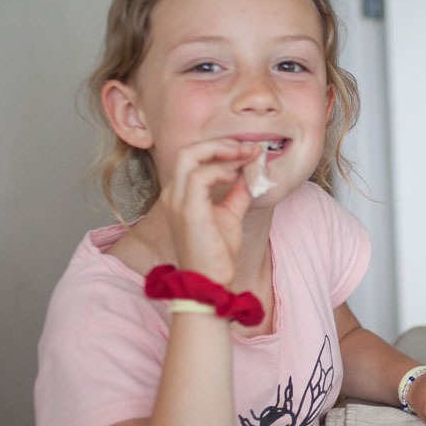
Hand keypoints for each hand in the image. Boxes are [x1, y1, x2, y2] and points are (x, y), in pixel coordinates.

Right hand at [159, 139, 258, 283]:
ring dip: (221, 151)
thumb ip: (238, 193)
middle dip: (219, 143)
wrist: (210, 282)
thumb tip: (251, 173)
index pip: (193, 158)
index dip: (221, 149)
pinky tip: (235, 176)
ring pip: (188, 156)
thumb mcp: (231, 216)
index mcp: (181, 194)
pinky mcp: (187, 210)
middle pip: (187, 150)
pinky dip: (219, 170)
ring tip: (245, 156)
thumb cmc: (216, 255)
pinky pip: (198, 176)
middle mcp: (173, 194)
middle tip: (247, 148)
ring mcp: (177, 201)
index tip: (249, 152)